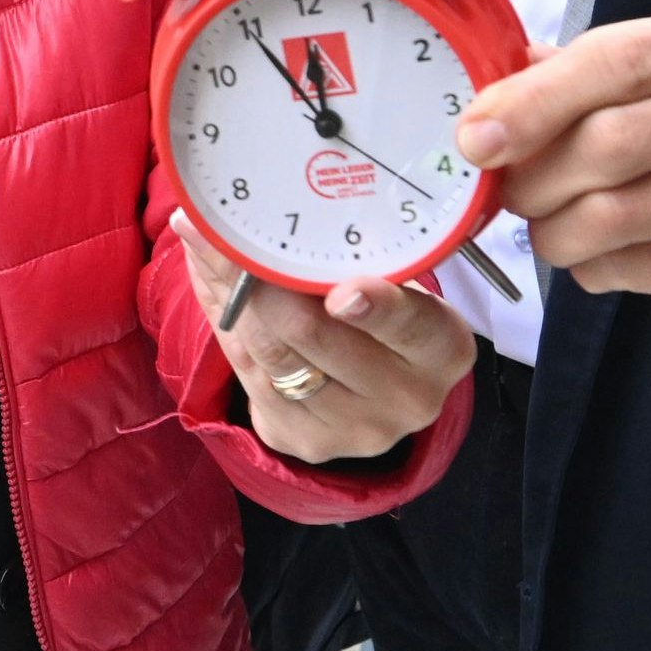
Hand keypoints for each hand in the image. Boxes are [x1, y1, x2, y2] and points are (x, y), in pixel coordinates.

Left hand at [180, 234, 472, 461]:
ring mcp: (358, 430)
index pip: (413, 324)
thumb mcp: (381, 278)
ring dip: (234, 299)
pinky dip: (229, 329)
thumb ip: (334, 250)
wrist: (374, 391)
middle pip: (317, 334)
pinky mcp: (308, 442)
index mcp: (442, 348)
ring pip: (274, 356)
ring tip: (209, 247)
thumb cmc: (380, 315)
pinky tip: (220, 295)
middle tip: (227, 233)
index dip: (377, 307)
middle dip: (264, 279)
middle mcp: (409, 397)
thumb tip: (239, 207)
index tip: (341, 292)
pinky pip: (252, 378)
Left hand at [457, 0, 650, 339]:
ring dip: (556, 233)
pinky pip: (634, 267)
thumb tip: (497, 84)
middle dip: (533, 181)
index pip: (608, 61)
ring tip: (553, 231)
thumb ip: (596, 70)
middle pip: (600, 145)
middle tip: (513, 196)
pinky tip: (602, 259)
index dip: (529, 103)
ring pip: (609, 215)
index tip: (475, 138)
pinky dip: (595, 268)